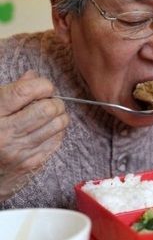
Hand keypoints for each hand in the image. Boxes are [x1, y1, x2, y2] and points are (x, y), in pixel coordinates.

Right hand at [0, 71, 68, 200]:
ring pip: (58, 124)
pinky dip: (56, 132)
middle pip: (48, 108)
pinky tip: (45, 130)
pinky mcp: (31, 163)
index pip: (25, 91)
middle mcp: (4, 133)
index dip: (42, 85)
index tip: (43, 87)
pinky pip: (56, 140)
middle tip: (49, 102)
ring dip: (59, 116)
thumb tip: (33, 76)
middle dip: (55, 101)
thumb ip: (11, 90)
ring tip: (50, 115)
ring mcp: (19, 150)